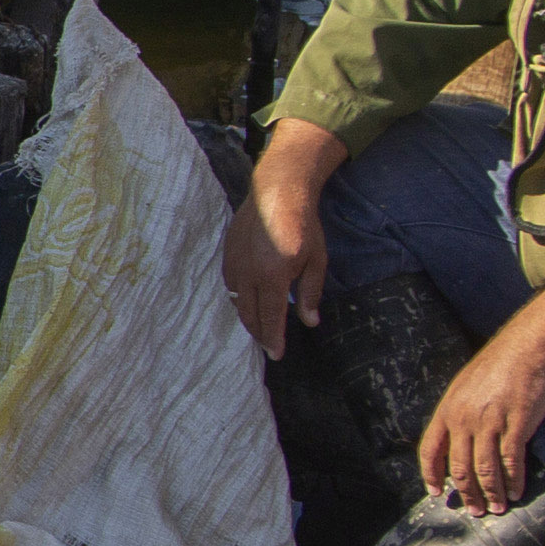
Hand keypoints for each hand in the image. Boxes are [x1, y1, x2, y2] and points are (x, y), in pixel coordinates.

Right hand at [223, 181, 327, 360]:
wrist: (277, 191)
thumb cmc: (303, 225)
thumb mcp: (316, 261)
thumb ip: (310, 293)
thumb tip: (310, 322)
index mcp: (273, 277)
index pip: (270, 318)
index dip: (273, 339)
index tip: (276, 354)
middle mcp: (249, 274)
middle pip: (250, 314)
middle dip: (259, 334)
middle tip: (269, 346)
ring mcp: (235, 263)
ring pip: (237, 302)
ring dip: (248, 318)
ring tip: (259, 327)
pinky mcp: (228, 254)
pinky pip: (231, 285)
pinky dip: (239, 299)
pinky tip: (249, 301)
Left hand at [420, 322, 544, 512]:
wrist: (525, 349)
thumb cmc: (496, 367)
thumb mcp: (464, 388)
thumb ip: (457, 414)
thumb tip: (456, 442)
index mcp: (447, 411)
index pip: (430, 451)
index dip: (431, 475)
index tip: (436, 493)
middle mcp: (464, 420)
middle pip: (459, 468)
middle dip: (468, 494)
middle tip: (476, 511)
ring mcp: (489, 423)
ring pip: (486, 470)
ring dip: (492, 494)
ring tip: (498, 509)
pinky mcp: (515, 425)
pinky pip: (511, 462)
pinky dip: (514, 482)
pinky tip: (517, 492)